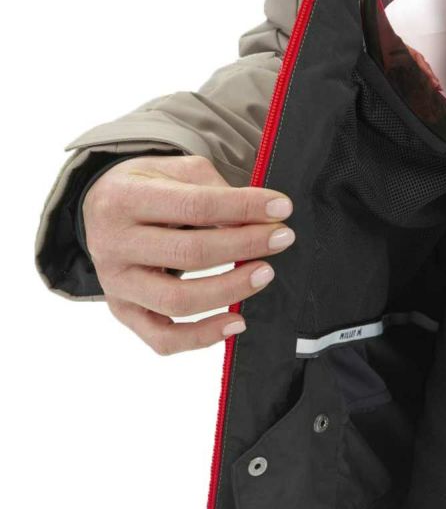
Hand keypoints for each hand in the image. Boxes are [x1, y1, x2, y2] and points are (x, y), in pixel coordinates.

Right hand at [83, 154, 294, 354]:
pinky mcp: (123, 312)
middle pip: (189, 253)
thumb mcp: (176, 170)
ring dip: (230, 289)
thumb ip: (214, 190)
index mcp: (125, 199)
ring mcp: (116, 284)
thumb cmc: (149, 186)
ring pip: (177, 300)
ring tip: (265, 273)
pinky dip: (202, 337)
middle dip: (245, 245)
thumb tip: (258, 217)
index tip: (282, 207)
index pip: (195, 205)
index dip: (243, 207)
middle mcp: (114, 244)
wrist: (101, 208)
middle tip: (282, 238)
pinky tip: (236, 322)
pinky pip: (163, 338)